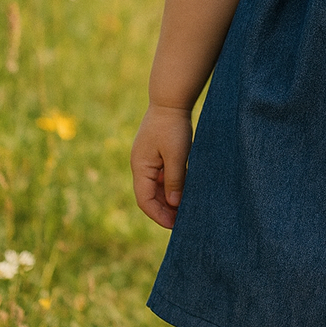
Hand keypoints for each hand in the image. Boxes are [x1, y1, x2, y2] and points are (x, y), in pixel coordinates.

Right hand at [131, 103, 192, 228]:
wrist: (171, 100)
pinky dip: (172, 187)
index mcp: (140, 167)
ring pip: (156, 188)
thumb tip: (173, 204)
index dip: (159, 215)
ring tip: (185, 211)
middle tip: (183, 222)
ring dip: (169, 200)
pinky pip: (162, 177)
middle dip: (164, 210)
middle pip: (150, 196)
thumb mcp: (177, 154)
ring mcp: (148, 161)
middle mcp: (141, 166)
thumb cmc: (173, 126)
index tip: (174, 225)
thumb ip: (175, 179)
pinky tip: (185, 193)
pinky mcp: (156, 156)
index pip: (145, 200)